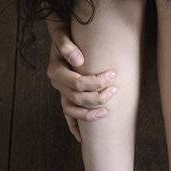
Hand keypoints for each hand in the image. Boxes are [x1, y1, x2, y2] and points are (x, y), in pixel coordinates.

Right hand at [46, 16, 116, 142]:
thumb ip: (67, 45)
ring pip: (73, 110)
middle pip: (77, 98)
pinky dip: (74, 127)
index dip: (96, 82)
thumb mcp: (62, 33)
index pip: (77, 82)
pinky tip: (82, 138)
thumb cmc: (65, 33)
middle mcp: (56, 83)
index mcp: (55, 70)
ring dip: (90, 113)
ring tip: (107, 111)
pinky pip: (68, 115)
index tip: (112, 74)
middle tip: (115, 89)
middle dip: (98, 96)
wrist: (61, 34)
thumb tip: (79, 61)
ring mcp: (60, 92)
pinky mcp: (65, 96)